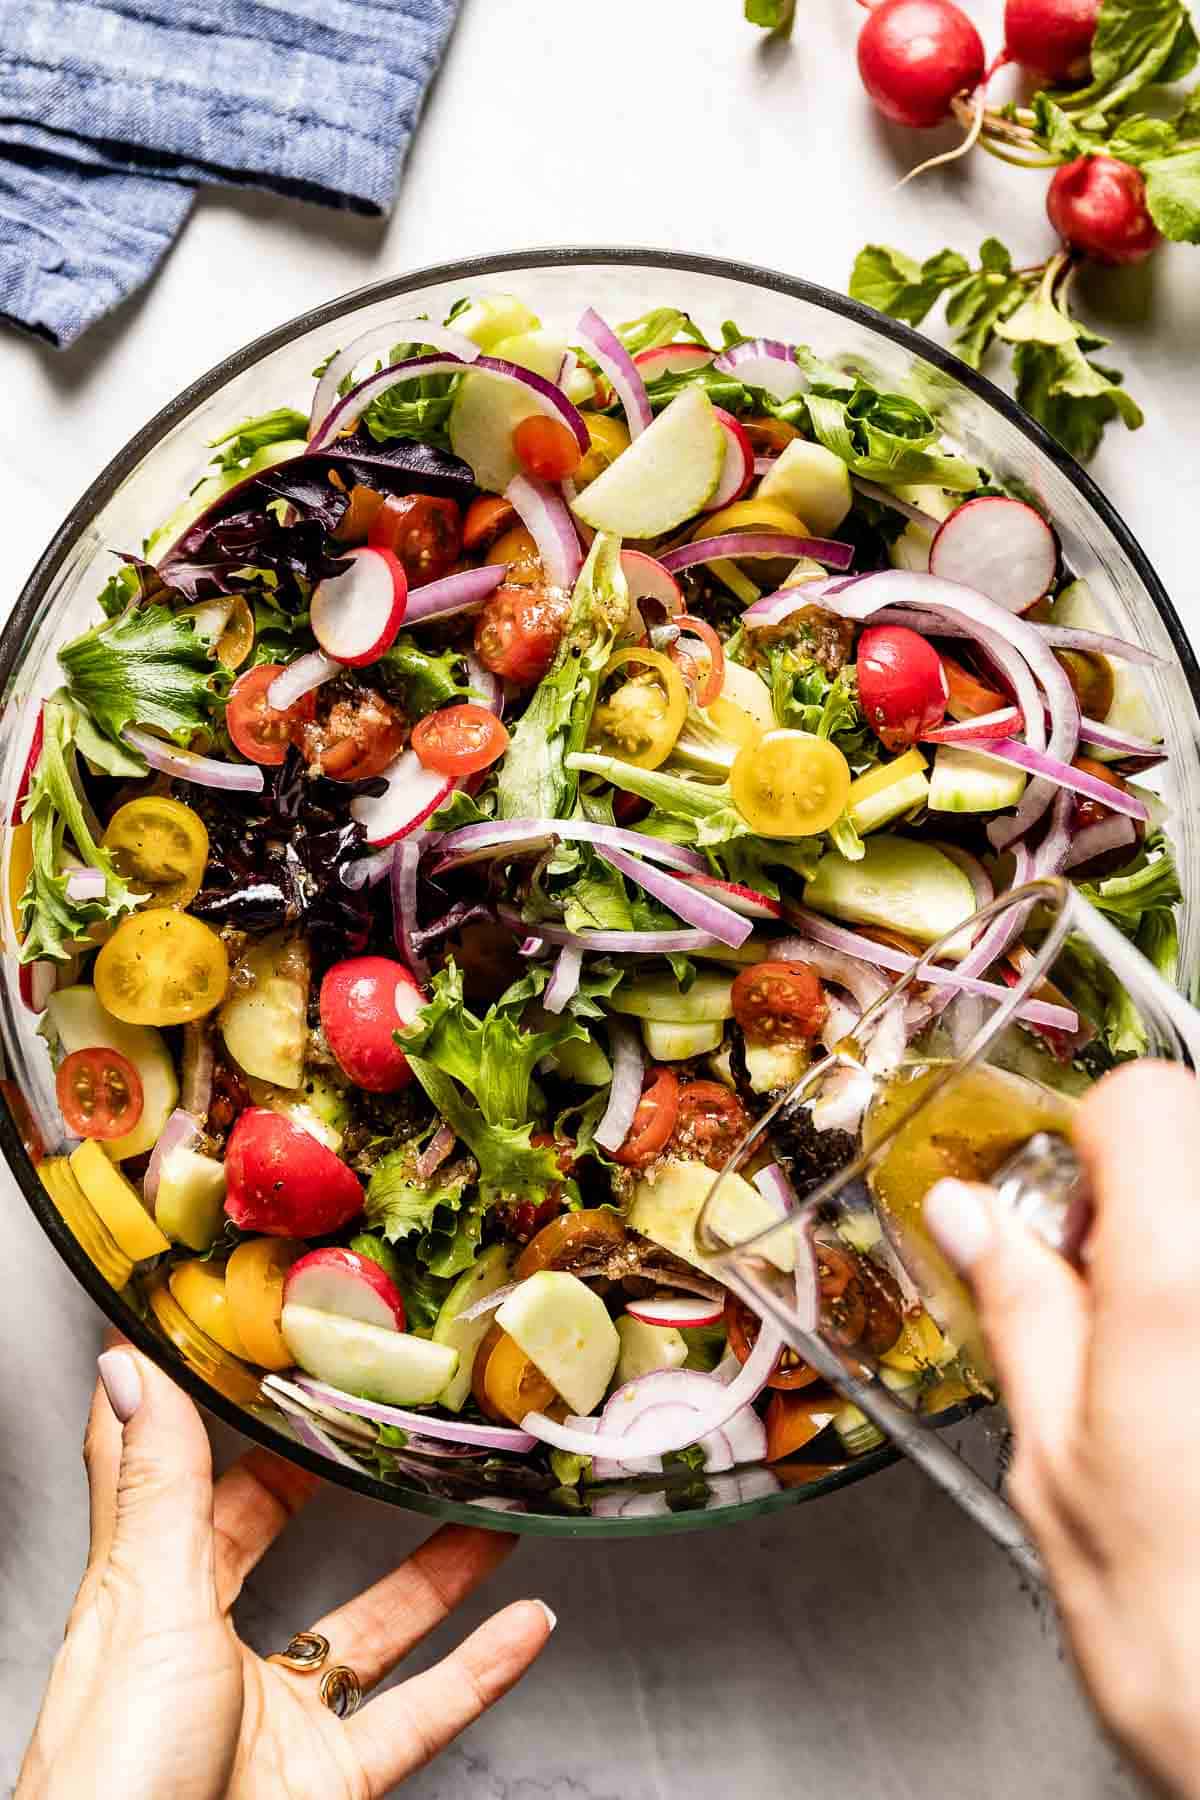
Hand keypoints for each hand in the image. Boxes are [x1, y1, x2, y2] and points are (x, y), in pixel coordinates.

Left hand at [17, 1336, 553, 1799]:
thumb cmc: (112, 1778)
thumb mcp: (144, 1602)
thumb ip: (159, 1486)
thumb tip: (125, 1363)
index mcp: (145, 1595)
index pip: (182, 1480)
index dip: (217, 1415)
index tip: (262, 1352)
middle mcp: (205, 1650)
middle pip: (279, 1542)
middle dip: (338, 1480)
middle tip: (394, 1417)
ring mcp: (272, 1719)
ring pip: (371, 1624)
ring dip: (438, 1568)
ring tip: (491, 1508)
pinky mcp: (327, 1780)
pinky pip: (420, 1713)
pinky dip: (481, 1670)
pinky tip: (527, 1626)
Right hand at [925, 1061, 1199, 1799]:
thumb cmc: (1181, 1637)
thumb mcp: (1054, 1464)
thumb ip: (1022, 1310)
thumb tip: (976, 1220)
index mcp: (1179, 1289)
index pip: (1144, 1103)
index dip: (1086, 1140)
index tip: (1059, 1205)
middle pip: (1195, 1141)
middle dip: (1137, 1192)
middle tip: (1099, 1290)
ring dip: (1173, 1252)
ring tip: (1154, 1357)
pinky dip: (1195, 1307)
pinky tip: (1186, 1389)